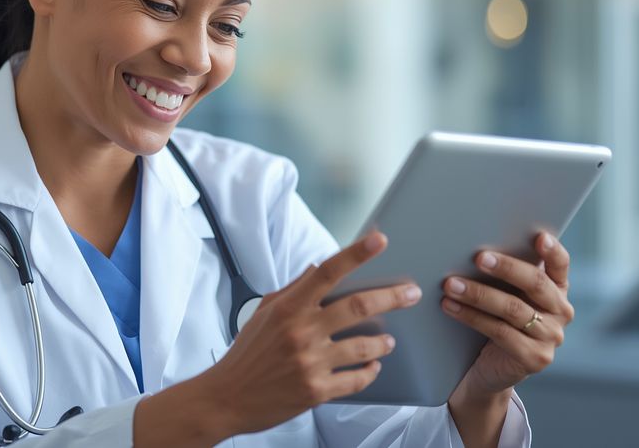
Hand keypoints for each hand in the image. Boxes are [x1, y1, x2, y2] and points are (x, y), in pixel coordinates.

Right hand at [203, 231, 421, 436]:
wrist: (227, 397)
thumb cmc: (246, 354)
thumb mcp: (263, 313)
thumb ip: (293, 289)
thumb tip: (317, 268)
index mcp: (288, 308)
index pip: (327, 272)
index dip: (356, 253)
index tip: (379, 240)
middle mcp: (301, 332)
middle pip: (359, 307)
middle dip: (392, 297)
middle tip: (411, 293)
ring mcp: (310, 363)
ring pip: (365, 345)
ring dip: (383, 342)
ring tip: (389, 341)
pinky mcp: (317, 390)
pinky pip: (357, 379)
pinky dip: (370, 371)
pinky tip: (372, 366)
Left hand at [441, 231, 574, 397]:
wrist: (491, 369)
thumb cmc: (497, 319)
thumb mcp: (506, 295)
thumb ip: (505, 276)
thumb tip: (474, 244)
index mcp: (557, 290)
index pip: (561, 266)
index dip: (553, 251)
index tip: (538, 237)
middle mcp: (561, 312)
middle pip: (536, 284)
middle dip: (506, 268)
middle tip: (478, 257)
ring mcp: (551, 337)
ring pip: (513, 309)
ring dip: (478, 294)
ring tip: (450, 284)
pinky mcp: (535, 358)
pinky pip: (500, 331)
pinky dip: (471, 317)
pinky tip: (450, 306)